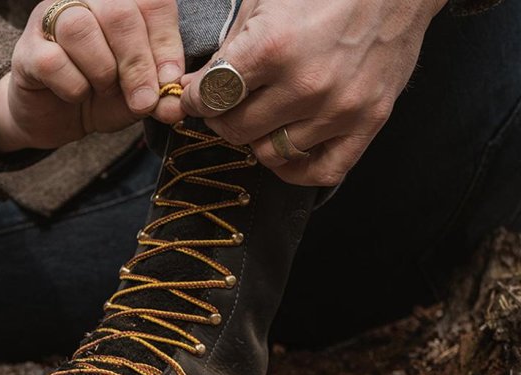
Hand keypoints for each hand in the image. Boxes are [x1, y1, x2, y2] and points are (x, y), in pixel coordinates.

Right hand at [0, 0, 186, 154]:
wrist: (53, 117)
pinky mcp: (27, 49)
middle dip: (137, 62)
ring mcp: (51, 18)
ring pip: (82, 28)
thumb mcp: (135, 95)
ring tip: (103, 89)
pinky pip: (54, 61)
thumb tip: (175, 106)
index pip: (152, 2)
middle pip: (119, 13)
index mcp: (118, 1)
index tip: (171, 80)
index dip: (166, 41)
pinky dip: (73, 86)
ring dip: (102, 70)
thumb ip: (158, 95)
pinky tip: (76, 95)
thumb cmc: (98, 94)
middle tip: (144, 100)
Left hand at [179, 0, 446, 186]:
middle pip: (236, 130)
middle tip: (228, 105)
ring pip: (270, 153)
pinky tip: (285, 150)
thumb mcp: (265, 1)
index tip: (197, 96)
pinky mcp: (369, 122)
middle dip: (222, 118)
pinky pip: (321, 172)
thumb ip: (226, 50)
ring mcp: (339, 108)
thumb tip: (191, 89)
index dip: (195, 99)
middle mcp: (306, 84)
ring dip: (258, 139)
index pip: (211, 97)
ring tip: (262, 117)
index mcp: (273, 46)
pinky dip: (295, 169)